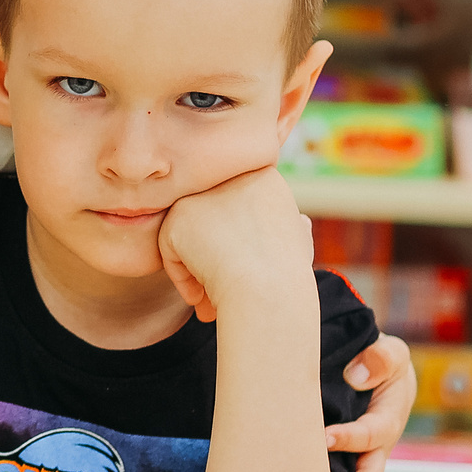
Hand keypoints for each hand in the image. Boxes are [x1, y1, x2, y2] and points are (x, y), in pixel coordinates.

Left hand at [158, 166, 312, 322]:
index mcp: (264, 175)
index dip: (240, 244)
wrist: (268, 291)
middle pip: (211, 218)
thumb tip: (301, 221)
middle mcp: (231, 175)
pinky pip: (170, 247)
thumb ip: (293, 227)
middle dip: (215, 254)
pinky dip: (181, 275)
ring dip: (197, 265)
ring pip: (188, 232)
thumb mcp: (301, 244)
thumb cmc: (288, 276)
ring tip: (211, 297)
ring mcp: (203, 192)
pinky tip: (198, 294)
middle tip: (226, 287)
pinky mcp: (179, 214)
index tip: (249, 270)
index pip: (236, 207)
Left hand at [328, 333, 417, 471]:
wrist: (371, 368)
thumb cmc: (380, 361)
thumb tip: (357, 375)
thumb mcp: (391, 352)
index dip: (351, 438)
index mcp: (389, 417)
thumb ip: (382, 358)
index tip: (325, 438)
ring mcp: (363, 457)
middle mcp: (377, 444)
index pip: (372, 433)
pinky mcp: (346, 462)